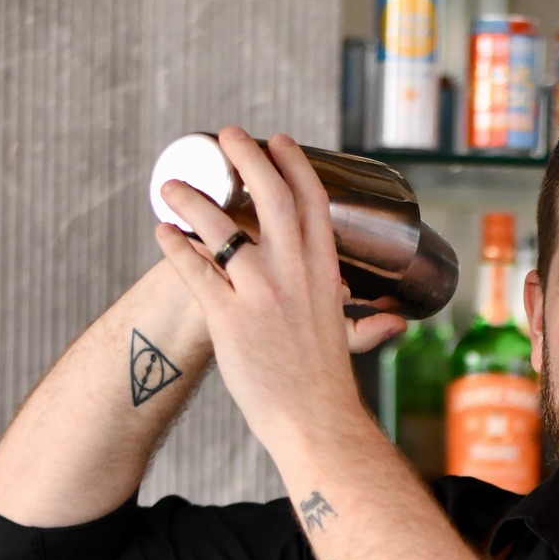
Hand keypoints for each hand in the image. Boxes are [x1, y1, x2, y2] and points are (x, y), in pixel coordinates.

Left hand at [155, 128, 405, 465]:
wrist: (314, 423)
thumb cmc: (326, 385)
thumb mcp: (348, 341)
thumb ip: (368, 325)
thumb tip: (396, 322)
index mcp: (324, 273)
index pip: (311, 201)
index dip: (293, 164)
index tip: (277, 140)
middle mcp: (294, 274)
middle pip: (270, 197)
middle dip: (247, 158)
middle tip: (226, 136)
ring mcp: (260, 294)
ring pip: (221, 228)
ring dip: (193, 199)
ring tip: (171, 184)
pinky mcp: (228, 318)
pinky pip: (195, 271)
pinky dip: (175, 247)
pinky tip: (162, 232)